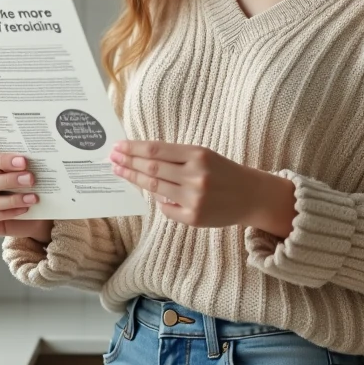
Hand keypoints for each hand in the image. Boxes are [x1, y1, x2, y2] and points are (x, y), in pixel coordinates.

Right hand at [0, 134, 52, 241]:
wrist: (28, 216)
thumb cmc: (20, 186)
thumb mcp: (16, 170)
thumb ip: (13, 158)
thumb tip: (28, 149)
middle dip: (2, 162)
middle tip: (24, 163)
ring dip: (11, 193)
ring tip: (32, 192)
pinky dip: (11, 210)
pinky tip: (26, 206)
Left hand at [110, 140, 276, 228]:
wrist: (252, 195)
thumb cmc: (223, 172)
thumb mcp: (203, 156)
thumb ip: (176, 158)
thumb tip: (141, 160)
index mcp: (198, 155)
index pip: (156, 150)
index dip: (133, 148)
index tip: (118, 146)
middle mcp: (196, 176)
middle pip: (152, 168)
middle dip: (128, 162)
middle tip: (111, 158)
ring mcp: (195, 199)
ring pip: (155, 188)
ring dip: (135, 178)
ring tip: (120, 171)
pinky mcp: (195, 218)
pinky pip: (166, 208)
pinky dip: (159, 200)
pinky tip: (153, 194)